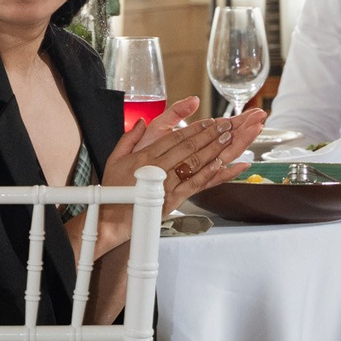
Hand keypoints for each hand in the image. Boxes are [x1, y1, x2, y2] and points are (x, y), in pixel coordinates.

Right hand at [106, 98, 263, 216]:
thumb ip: (128, 138)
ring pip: (194, 163)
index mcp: (145, 156)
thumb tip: (142, 123)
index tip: (209, 121)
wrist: (112, 218)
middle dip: (209, 135)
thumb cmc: (114, 190)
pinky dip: (208, 174)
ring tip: (227, 139)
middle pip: (188, 147)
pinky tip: (220, 165)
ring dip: (213, 149)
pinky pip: (193, 185)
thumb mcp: (114, 159)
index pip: (175, 138)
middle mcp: (158, 168)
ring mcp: (167, 184)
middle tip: (225, 126)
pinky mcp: (172, 200)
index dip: (194, 128)